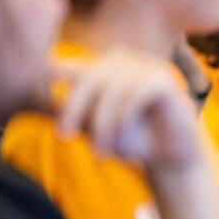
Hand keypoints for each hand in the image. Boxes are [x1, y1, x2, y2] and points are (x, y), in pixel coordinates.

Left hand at [50, 48, 200, 170]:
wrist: (171, 158)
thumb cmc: (132, 140)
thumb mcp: (94, 128)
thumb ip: (74, 112)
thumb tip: (47, 98)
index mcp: (103, 68)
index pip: (70, 67)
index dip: (54, 81)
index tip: (48, 110)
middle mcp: (123, 61)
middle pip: (89, 76)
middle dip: (74, 108)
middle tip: (64, 137)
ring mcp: (146, 67)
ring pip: (112, 88)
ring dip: (102, 123)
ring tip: (100, 152)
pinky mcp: (163, 79)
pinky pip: (136, 93)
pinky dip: (124, 119)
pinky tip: (121, 139)